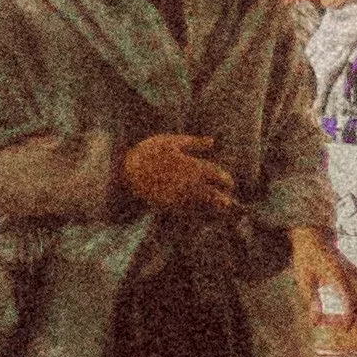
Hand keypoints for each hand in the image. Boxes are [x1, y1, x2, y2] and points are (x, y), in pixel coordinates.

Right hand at [122, 133, 237, 214]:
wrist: (128, 172)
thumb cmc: (150, 153)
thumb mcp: (172, 142)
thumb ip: (195, 143)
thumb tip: (212, 142)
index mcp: (194, 167)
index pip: (219, 176)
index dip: (226, 181)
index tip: (228, 184)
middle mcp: (191, 185)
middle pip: (216, 197)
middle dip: (224, 200)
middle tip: (227, 201)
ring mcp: (182, 198)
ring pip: (205, 208)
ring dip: (213, 210)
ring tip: (217, 211)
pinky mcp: (172, 208)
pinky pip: (191, 215)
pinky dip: (198, 215)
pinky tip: (199, 214)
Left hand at [292, 226, 356, 332]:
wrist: (313, 237)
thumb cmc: (307, 258)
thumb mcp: (305, 279)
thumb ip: (312, 301)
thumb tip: (315, 322)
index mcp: (338, 274)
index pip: (350, 298)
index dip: (349, 315)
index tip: (345, 329)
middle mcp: (350, 273)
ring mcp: (355, 271)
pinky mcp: (355, 272)